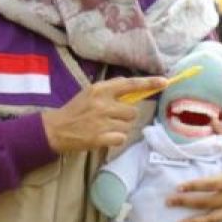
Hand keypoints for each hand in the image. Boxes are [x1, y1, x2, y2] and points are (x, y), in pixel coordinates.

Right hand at [41, 76, 166, 153]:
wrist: (56, 129)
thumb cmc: (75, 110)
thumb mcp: (90, 93)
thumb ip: (111, 91)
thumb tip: (133, 88)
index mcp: (100, 89)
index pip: (129, 84)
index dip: (148, 83)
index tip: (164, 82)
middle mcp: (103, 104)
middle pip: (132, 111)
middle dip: (126, 116)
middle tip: (111, 118)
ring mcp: (102, 122)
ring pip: (128, 126)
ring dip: (120, 128)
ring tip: (104, 127)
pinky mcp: (101, 137)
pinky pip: (122, 138)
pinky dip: (116, 139)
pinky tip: (104, 136)